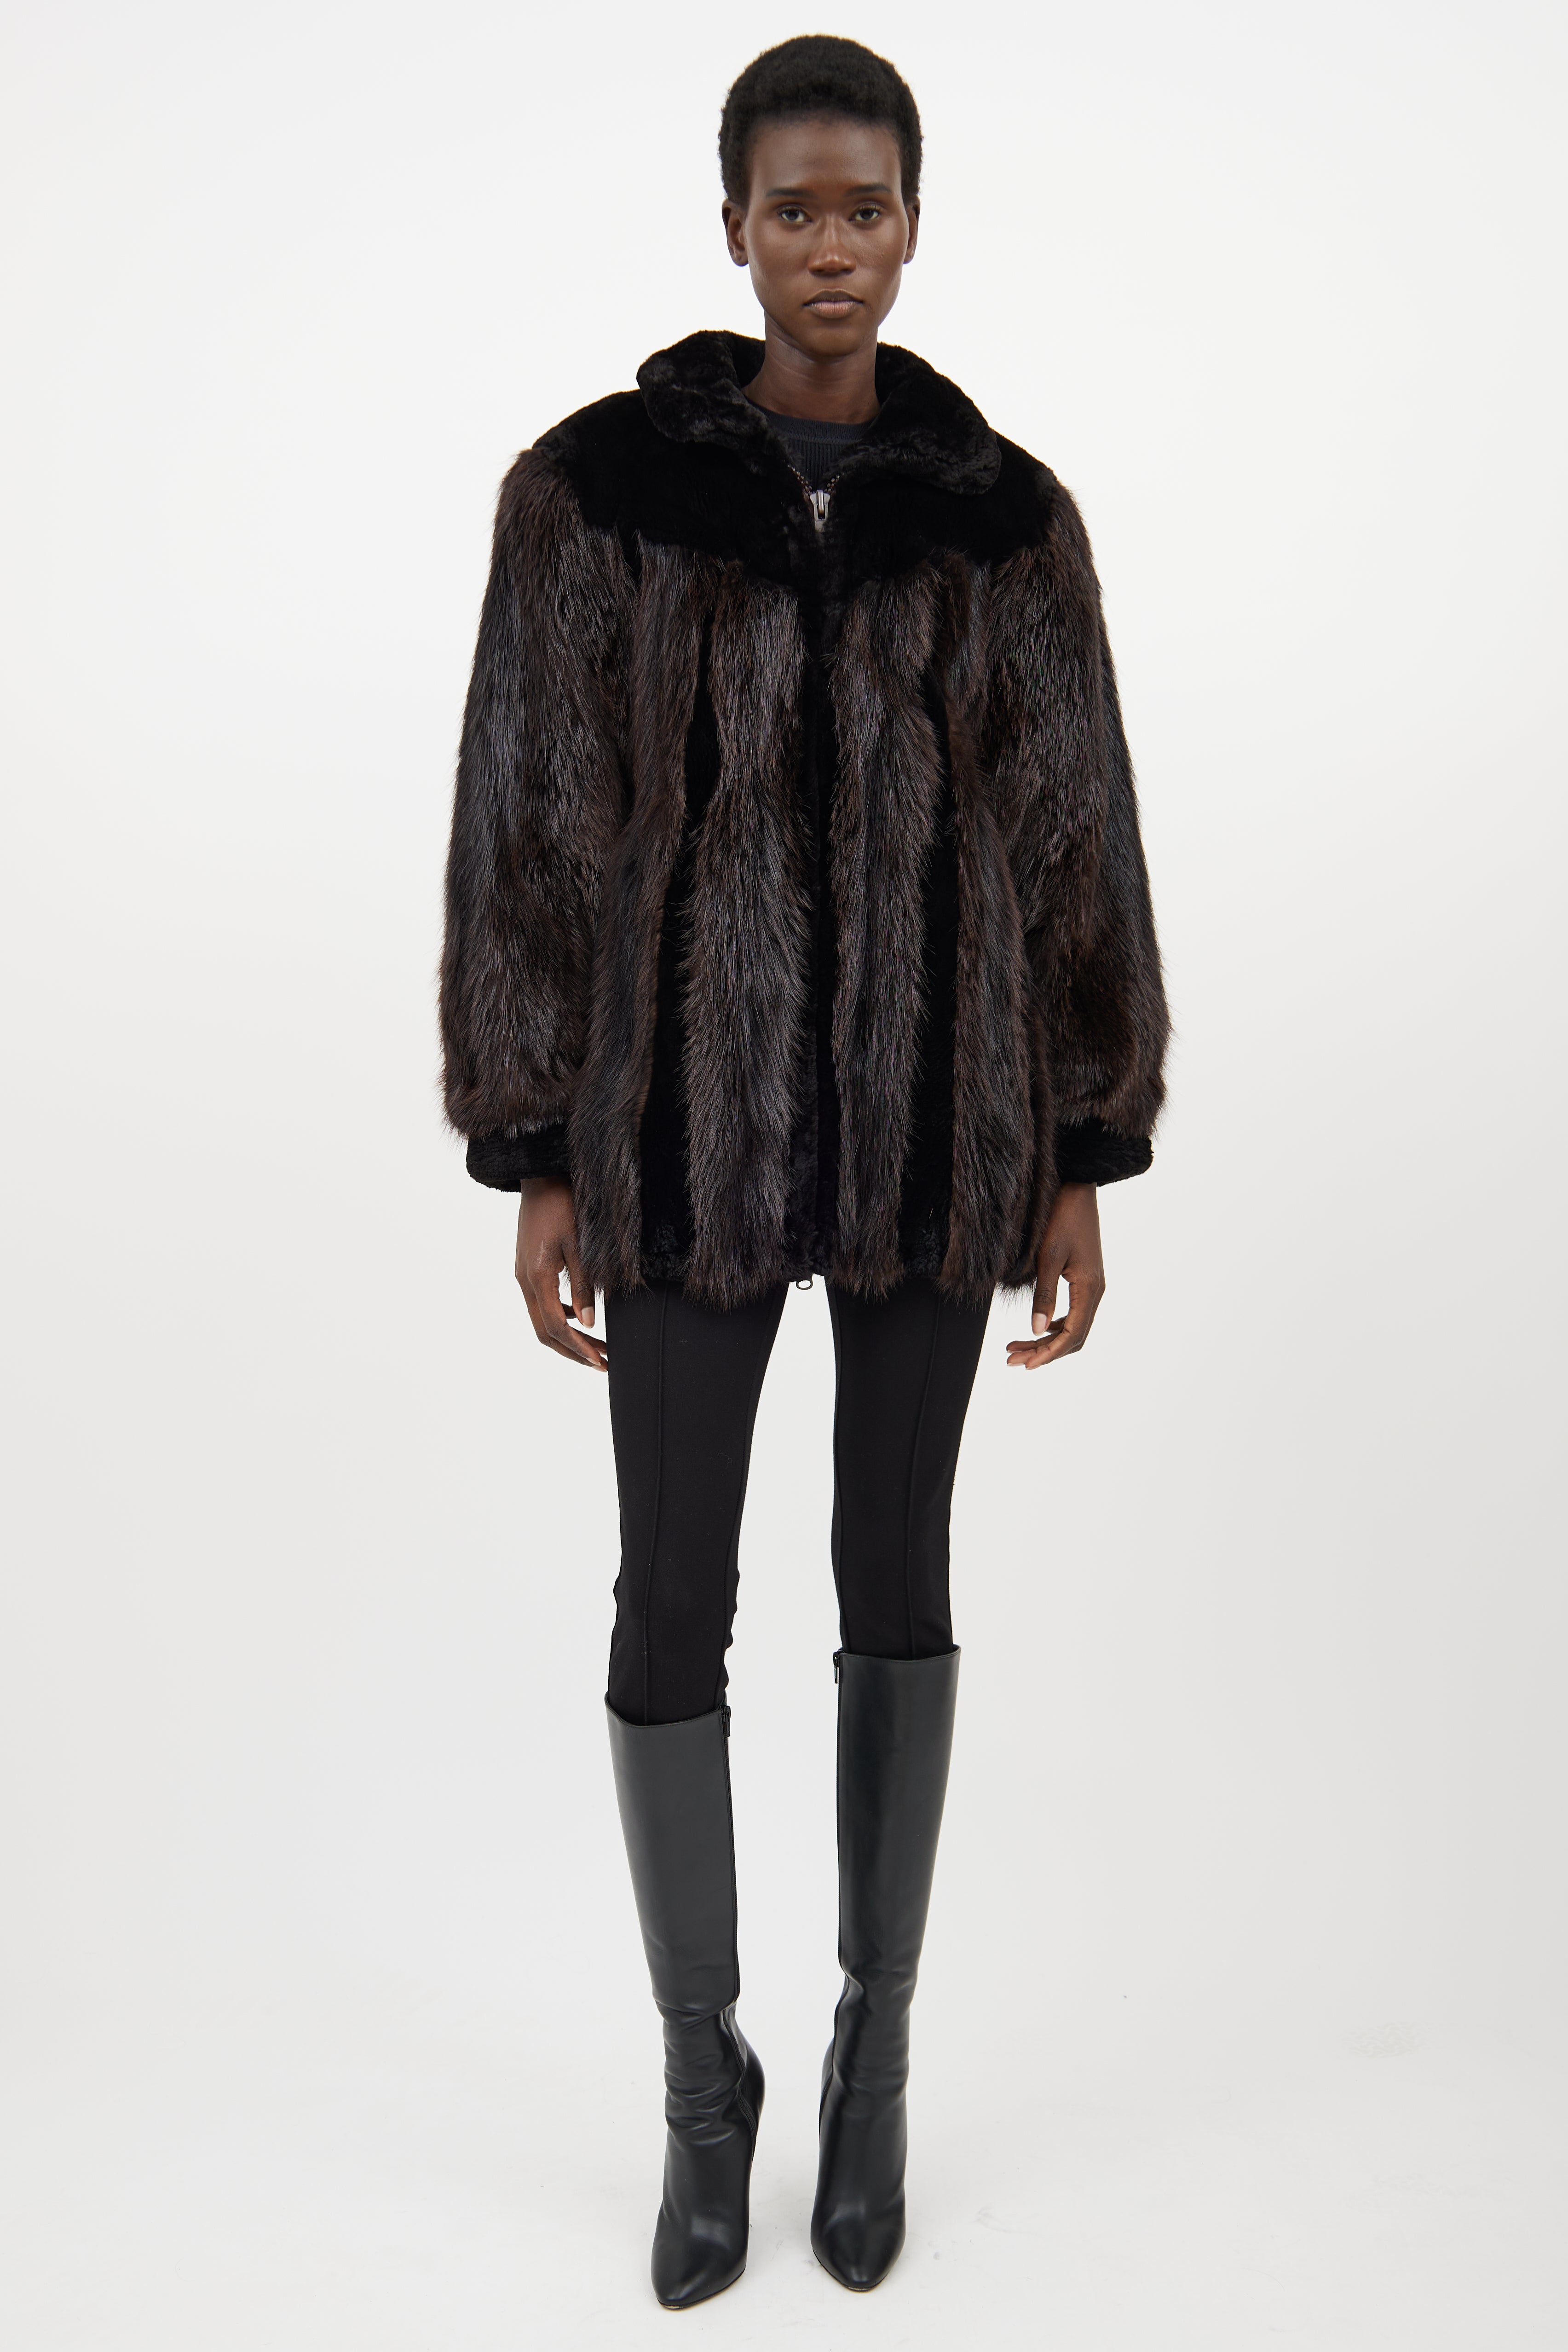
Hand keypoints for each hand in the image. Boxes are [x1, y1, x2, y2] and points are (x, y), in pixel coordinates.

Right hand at [515, 1178, 606, 1370]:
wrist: (541, 1179)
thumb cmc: (562, 1205)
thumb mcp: (580, 1245)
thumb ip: (584, 1285)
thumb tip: (591, 1323)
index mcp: (537, 1278)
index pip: (556, 1327)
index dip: (578, 1348)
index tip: (600, 1362)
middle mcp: (525, 1281)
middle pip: (545, 1332)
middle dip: (573, 1351)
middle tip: (602, 1363)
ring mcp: (524, 1275)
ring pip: (542, 1320)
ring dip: (568, 1337)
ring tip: (598, 1347)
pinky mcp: (528, 1268)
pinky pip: (543, 1303)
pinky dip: (562, 1317)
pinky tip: (584, 1317)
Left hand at [1007, 1183, 1104, 1370]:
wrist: (1078, 1189)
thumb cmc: (1062, 1218)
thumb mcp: (1048, 1257)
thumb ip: (1044, 1295)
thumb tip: (1036, 1329)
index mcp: (1089, 1288)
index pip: (1072, 1335)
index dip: (1049, 1353)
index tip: (1026, 1365)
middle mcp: (1095, 1291)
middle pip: (1073, 1336)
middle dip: (1043, 1352)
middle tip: (1012, 1360)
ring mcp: (1092, 1286)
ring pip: (1073, 1326)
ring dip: (1046, 1340)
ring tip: (1015, 1348)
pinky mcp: (1085, 1279)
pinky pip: (1074, 1312)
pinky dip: (1054, 1325)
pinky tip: (1036, 1328)